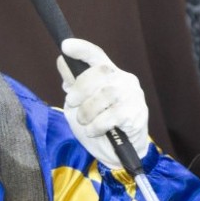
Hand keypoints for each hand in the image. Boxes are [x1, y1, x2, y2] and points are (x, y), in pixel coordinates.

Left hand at [57, 37, 150, 168]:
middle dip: (80, 87)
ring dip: (87, 110)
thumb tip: (63, 63)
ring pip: (105, 94)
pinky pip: (112, 116)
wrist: (117, 154)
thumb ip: (72, 86)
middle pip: (101, 72)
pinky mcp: (137, 114)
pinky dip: (96, 125)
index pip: (96, 55)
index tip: (65, 46)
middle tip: (72, 102)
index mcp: (109, 74)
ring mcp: (133, 96)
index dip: (81, 49)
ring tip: (84, 121)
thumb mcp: (78, 106)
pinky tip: (93, 131)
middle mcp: (124, 80)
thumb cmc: (98, 125)